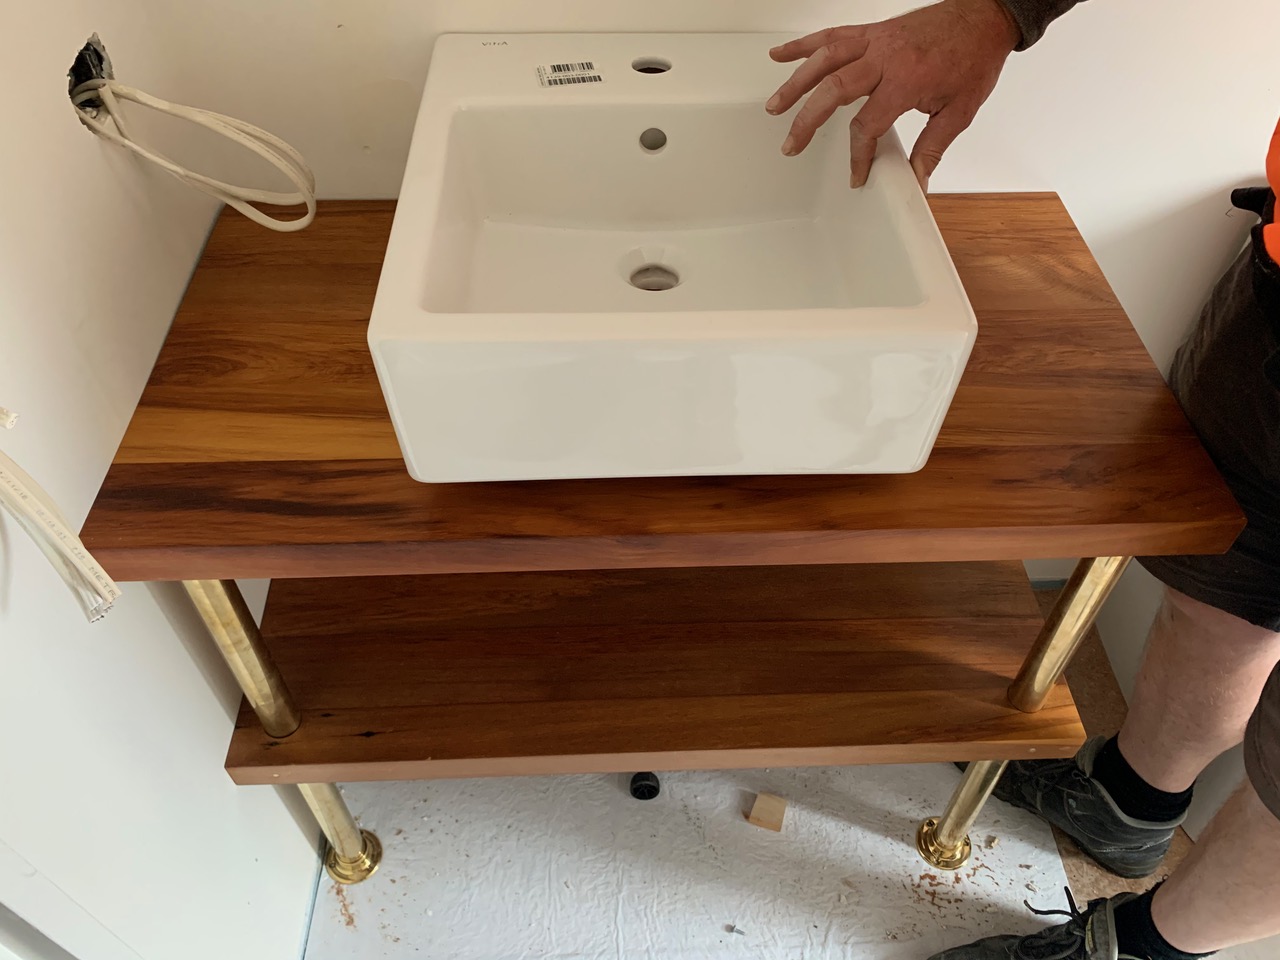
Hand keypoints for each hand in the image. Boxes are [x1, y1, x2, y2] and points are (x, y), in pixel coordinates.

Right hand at [766, 0, 1019, 189]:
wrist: (985, 17)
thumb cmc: (974, 58)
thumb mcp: (959, 111)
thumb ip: (932, 148)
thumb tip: (917, 181)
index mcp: (906, 80)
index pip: (868, 124)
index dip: (859, 154)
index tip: (856, 174)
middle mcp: (885, 58)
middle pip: (833, 90)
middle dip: (807, 120)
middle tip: (791, 145)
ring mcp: (875, 41)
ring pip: (824, 59)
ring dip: (795, 82)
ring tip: (775, 107)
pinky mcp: (871, 31)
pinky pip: (830, 35)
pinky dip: (803, 45)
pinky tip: (780, 55)